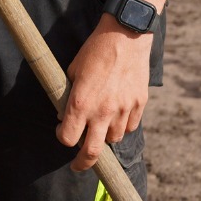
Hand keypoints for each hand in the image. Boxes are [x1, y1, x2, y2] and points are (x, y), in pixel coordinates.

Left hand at [56, 16, 153, 171]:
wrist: (125, 36)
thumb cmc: (94, 50)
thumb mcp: (72, 70)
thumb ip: (68, 95)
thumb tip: (63, 116)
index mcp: (81, 103)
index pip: (68, 138)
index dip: (62, 137)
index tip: (62, 132)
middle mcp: (102, 111)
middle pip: (92, 152)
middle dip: (82, 163)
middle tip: (78, 164)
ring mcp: (123, 110)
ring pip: (113, 139)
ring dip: (104, 137)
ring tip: (99, 124)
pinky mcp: (139, 105)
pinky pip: (130, 127)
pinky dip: (122, 126)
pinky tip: (116, 115)